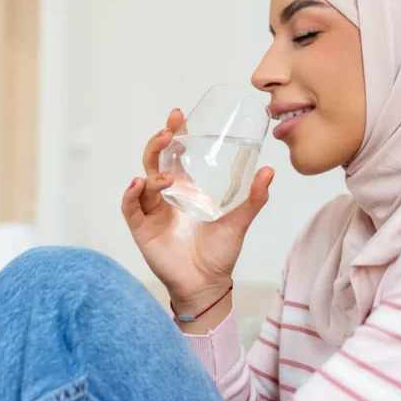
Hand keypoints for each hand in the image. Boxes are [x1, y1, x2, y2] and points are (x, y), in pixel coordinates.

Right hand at [121, 108, 273, 314]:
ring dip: (151, 173)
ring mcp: (152, 211)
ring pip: (142, 182)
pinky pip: (130, 208)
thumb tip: (269, 171)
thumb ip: (254, 198)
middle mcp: (166, 195)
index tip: (178, 116)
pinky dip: (131, 195)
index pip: (175, 154)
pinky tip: (138, 185)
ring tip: (166, 175)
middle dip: (158, 144)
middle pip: (154, 161)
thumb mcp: (239, 221)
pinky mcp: (142, 229)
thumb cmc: (219, 252)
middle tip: (168, 132)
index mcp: (185, 188)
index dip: (173, 134)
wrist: (208, 283)